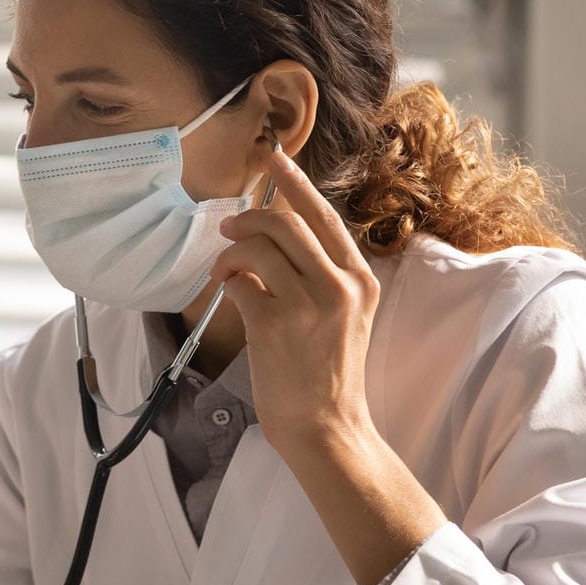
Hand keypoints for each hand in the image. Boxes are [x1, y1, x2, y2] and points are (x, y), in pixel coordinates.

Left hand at [212, 148, 380, 456]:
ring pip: (258, 248)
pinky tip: (229, 297)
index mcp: (361, 279)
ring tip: (224, 270)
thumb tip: (273, 237)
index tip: (275, 158)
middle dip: (248, 220)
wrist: (327, 426)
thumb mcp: (344, 316)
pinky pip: (239, 283)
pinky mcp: (276, 325)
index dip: (296, 184)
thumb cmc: (327, 373)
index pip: (325, 217)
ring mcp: (309, 305)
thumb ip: (320, 275)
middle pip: (286, 224)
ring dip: (230, 253)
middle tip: (228, 230)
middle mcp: (341, 286)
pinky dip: (226, 284)